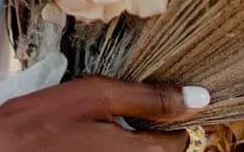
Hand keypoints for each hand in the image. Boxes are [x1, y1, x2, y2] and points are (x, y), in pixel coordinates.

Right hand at [0, 75, 208, 151]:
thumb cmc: (43, 120)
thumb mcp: (95, 96)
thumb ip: (148, 98)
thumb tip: (200, 97)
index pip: (180, 142)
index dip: (174, 116)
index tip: (159, 98)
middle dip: (153, 131)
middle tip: (126, 109)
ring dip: (133, 140)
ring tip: (105, 122)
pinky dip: (114, 146)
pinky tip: (91, 137)